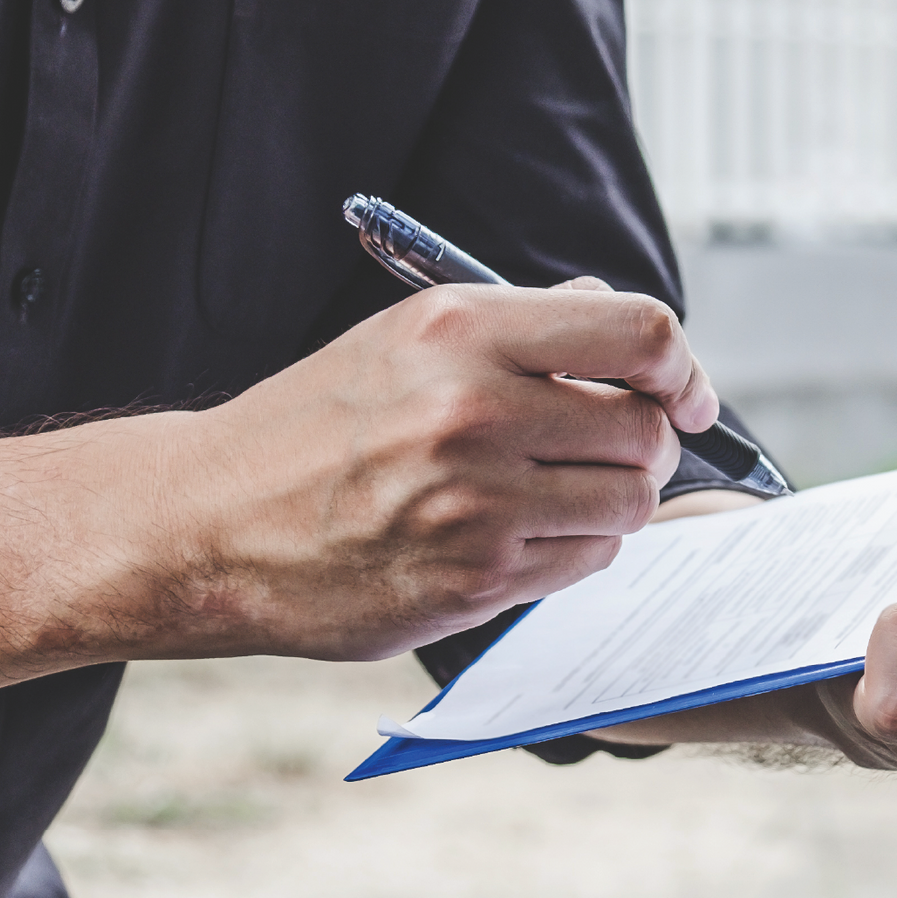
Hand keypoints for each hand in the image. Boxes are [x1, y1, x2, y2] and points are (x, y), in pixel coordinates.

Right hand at [155, 280, 716, 659]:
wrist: (211, 525)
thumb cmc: (316, 427)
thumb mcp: (405, 340)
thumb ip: (520, 326)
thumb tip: (615, 317)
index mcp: (462, 331)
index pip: (640, 334)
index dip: (681, 369)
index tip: (685, 394)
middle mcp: (474, 412)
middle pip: (646, 430)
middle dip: (643, 443)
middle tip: (605, 449)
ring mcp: (476, 504)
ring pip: (630, 503)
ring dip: (613, 502)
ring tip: (554, 494)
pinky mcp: (474, 580)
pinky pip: (587, 562)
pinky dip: (575, 550)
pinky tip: (521, 536)